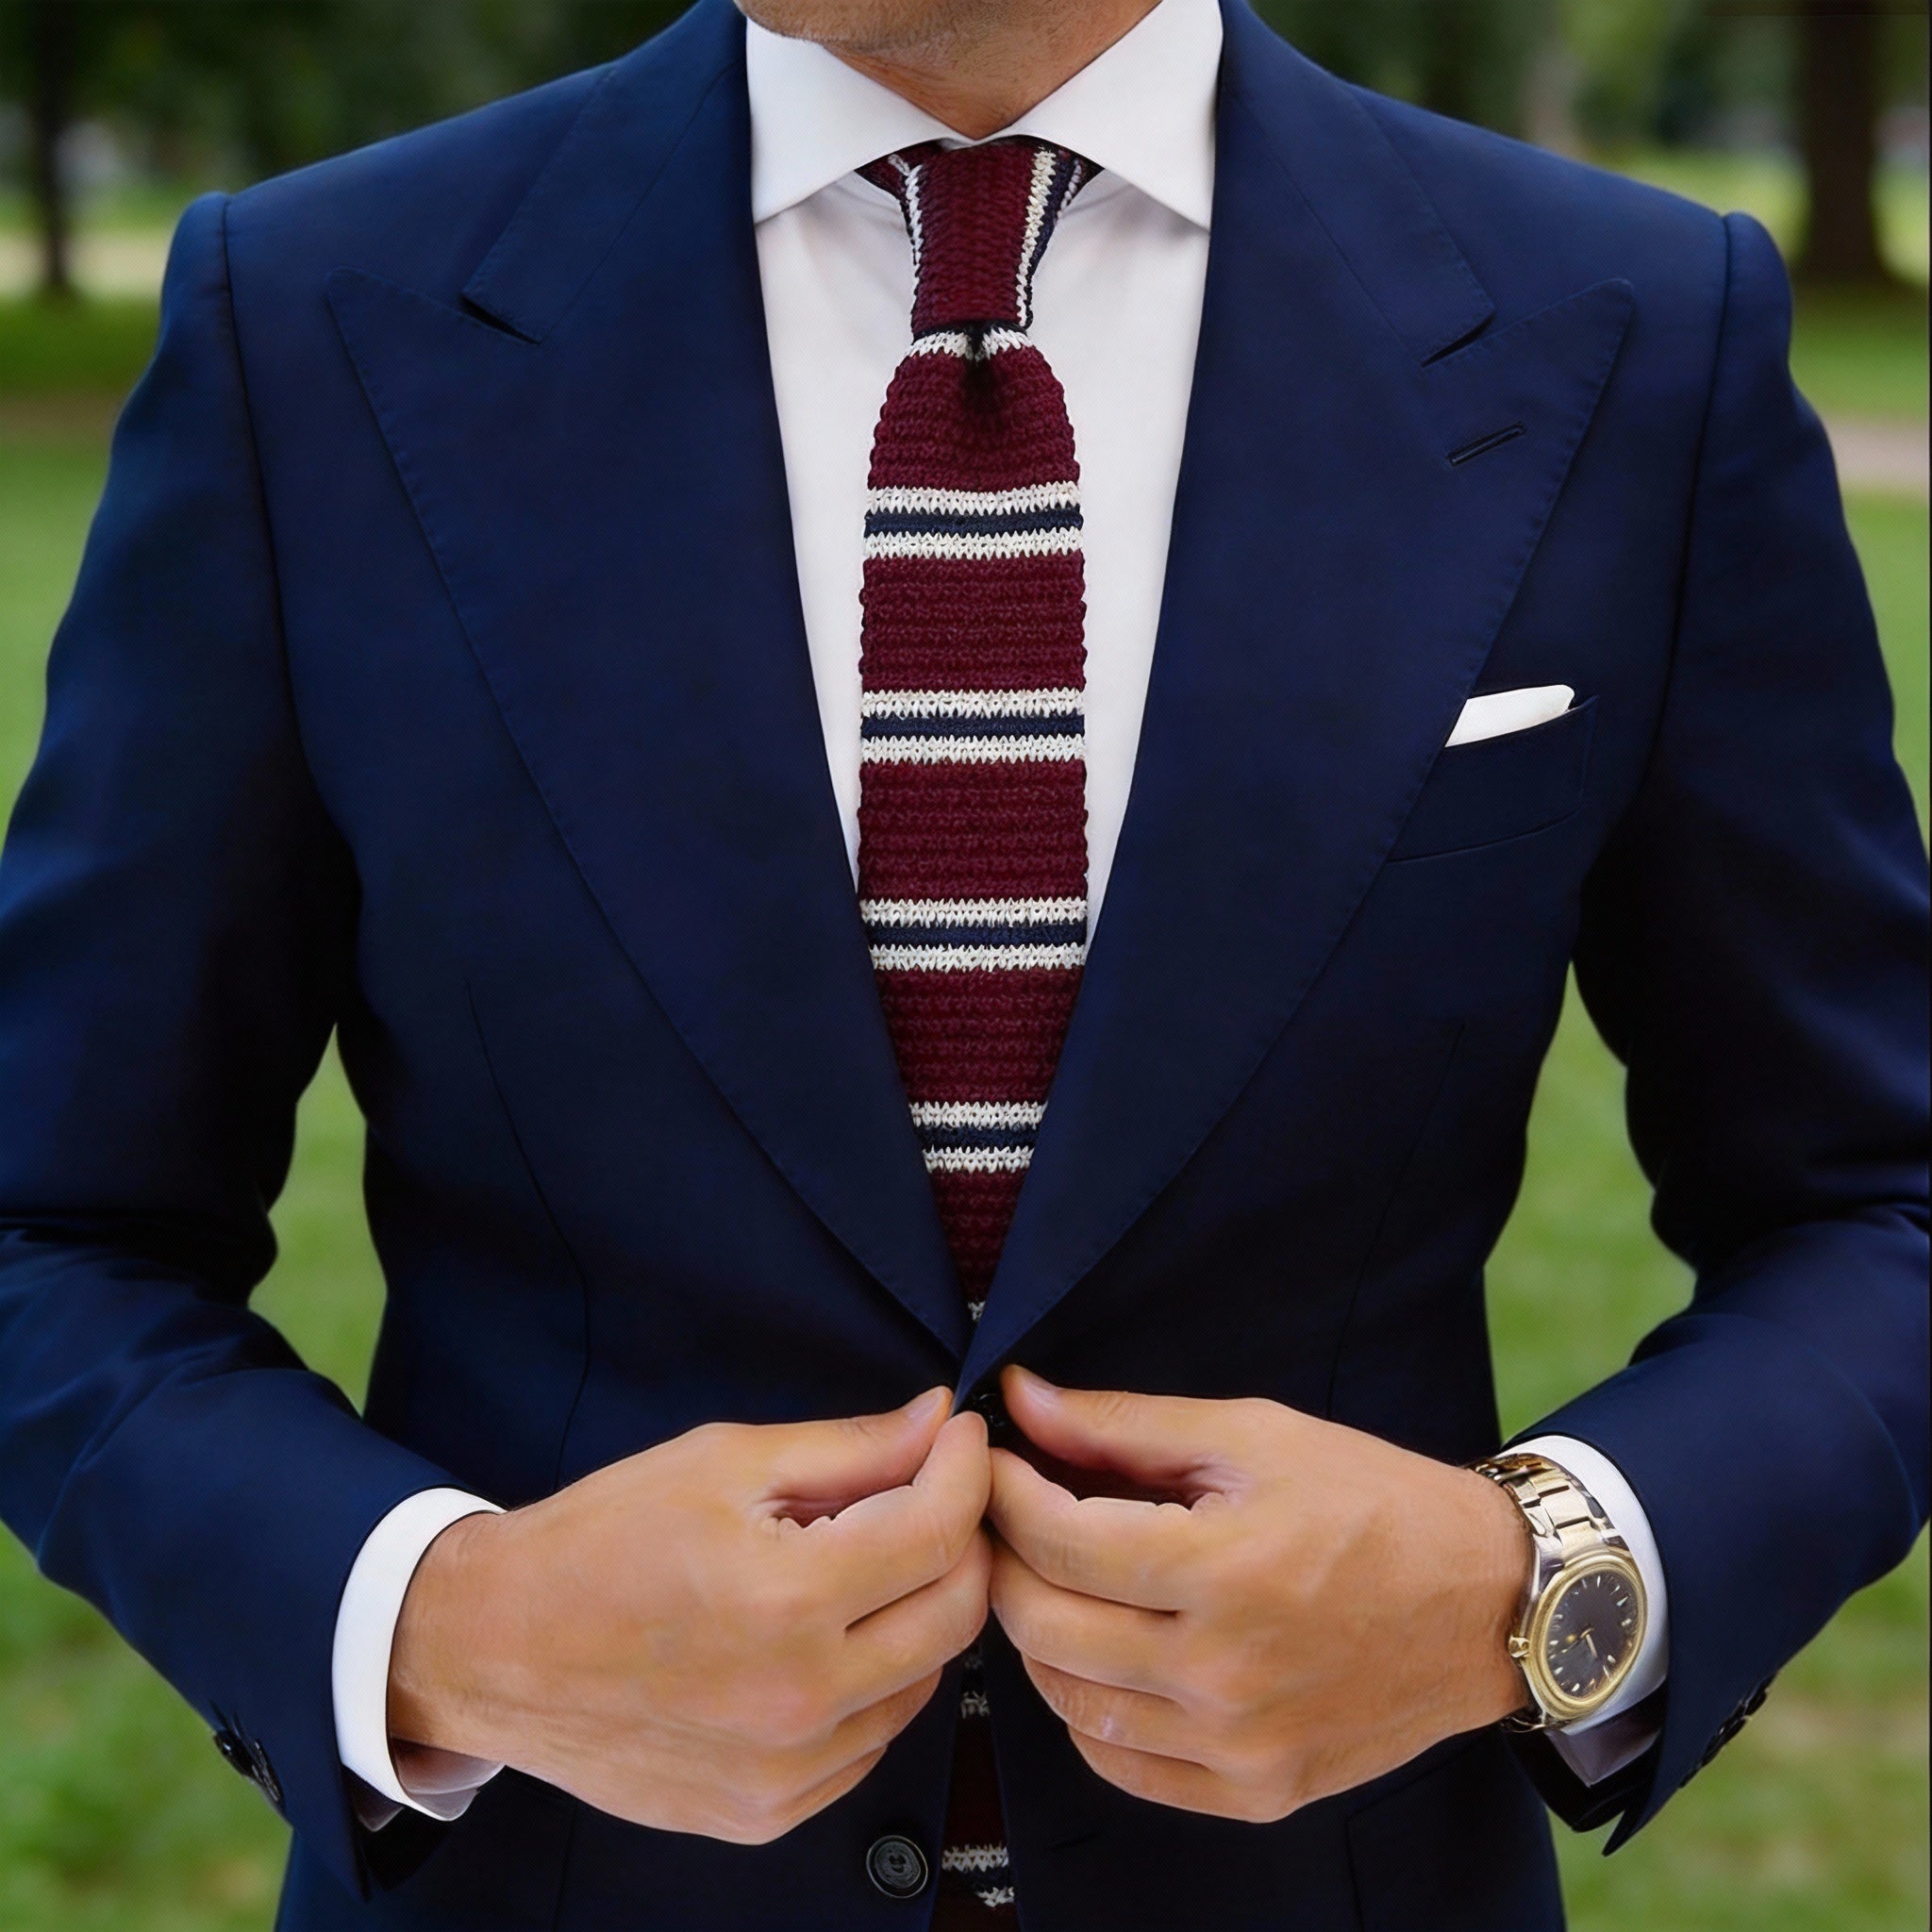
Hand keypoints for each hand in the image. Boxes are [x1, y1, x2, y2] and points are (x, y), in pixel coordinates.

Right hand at [388, 1388, 990, 1842]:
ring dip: (918, 1613)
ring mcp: (785, 1771)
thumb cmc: (598, 1541)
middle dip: (962, 1540)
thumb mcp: (722, 1461)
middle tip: (933, 1494)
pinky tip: (824, 1637)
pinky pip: (870, 1741)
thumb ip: (848, 1447)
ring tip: (863, 1565)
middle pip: (956, 1614)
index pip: (939, 1532)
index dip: (965, 1470)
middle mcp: (797, 1699)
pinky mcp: (767, 1813)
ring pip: (924, 1682)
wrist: (493, 1649)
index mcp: (785, 1599)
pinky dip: (873, 1683)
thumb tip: (937, 1423)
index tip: (960, 1439)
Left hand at [986, 1368, 1527, 1822]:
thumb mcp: (1253, 1435)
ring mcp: (1239, 1746)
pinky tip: (1099, 1653)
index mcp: (1227, 1570)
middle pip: (1045, 1624)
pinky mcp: (1255, 1792)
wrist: (1486, 1604)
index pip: (1058, 1540)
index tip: (991, 1459)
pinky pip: (1121, 1764)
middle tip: (1004, 1514)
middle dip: (1004, 1557)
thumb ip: (1125, 1425)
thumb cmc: (1373, 1502)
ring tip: (1049, 1576)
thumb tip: (1023, 1400)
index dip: (1003, 1491)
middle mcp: (1226, 1674)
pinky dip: (1087, 1709)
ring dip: (1037, 1633)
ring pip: (1068, 1701)